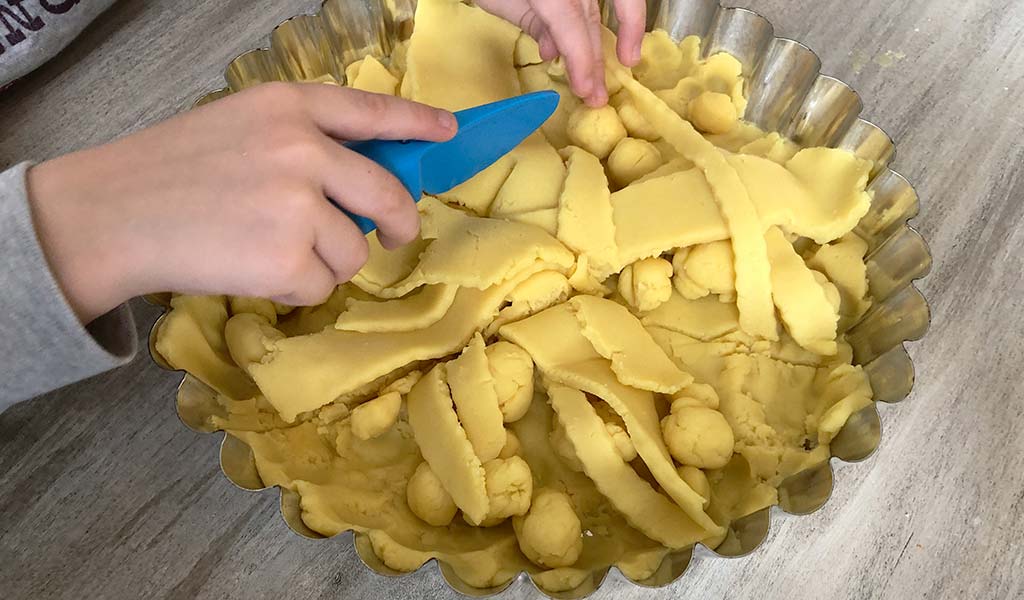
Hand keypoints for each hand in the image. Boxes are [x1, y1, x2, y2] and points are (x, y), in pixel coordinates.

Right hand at [26, 83, 456, 322]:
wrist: (109, 214)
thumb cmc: (168, 171)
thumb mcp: (239, 127)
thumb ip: (302, 142)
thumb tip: (362, 182)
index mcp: (288, 106)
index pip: (371, 110)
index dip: (417, 121)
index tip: (447, 130)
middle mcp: (303, 148)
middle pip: (387, 194)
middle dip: (397, 223)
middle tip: (390, 236)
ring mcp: (298, 204)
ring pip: (354, 250)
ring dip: (326, 262)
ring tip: (270, 251)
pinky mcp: (287, 258)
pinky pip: (322, 285)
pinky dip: (298, 290)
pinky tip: (255, 272)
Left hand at [478, 0, 645, 105]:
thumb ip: (531, 22)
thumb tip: (554, 51)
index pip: (569, 21)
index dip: (579, 56)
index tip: (583, 88)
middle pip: (589, 19)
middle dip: (594, 60)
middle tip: (596, 97)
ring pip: (598, 11)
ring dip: (600, 48)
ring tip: (600, 83)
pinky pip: (596, 2)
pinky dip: (604, 24)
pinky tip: (603, 52)